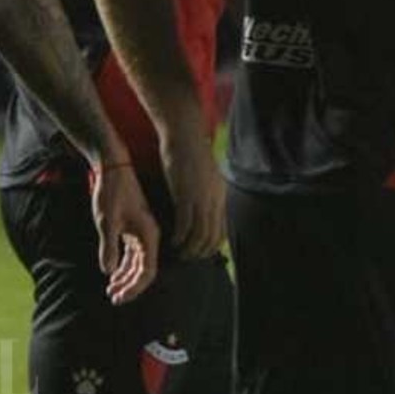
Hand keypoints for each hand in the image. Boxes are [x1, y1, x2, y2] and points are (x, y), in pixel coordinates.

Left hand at [91, 161, 158, 303]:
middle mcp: (149, 236)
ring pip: (137, 263)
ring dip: (125, 278)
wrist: (112, 168)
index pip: (147, 271)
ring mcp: (142, 232)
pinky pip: (132, 254)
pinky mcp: (133, 228)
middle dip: (130, 287)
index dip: (134, 288)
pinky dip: (123, 265)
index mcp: (148, 235)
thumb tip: (109, 272)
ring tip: (111, 290)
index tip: (118, 297)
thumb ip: (109, 248)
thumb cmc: (111, 193)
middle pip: (144, 270)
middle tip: (114, 299)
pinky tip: (113, 275)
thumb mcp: (107, 222)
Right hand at [158, 117, 224, 257]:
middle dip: (200, 252)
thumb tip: (202, 202)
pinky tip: (173, 242)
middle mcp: (214, 200)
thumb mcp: (204, 174)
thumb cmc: (190, 151)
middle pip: (211, 236)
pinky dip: (179, 237)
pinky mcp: (185, 196)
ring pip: (199, 234)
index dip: (211, 246)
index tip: (200, 252)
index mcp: (220, 195)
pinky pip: (185, 225)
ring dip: (189, 248)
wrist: (184, 135)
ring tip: (179, 254)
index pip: (222, 230)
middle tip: (188, 258)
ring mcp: (201, 199)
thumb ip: (206, 190)